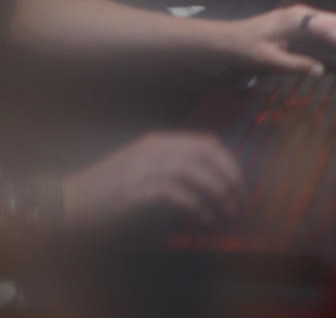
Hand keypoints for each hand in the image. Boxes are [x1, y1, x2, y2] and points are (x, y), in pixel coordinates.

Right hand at [62, 132, 243, 228]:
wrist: (68, 204)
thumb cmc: (109, 192)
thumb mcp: (145, 171)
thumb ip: (175, 171)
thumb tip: (215, 185)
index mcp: (158, 142)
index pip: (206, 142)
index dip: (229, 162)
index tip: (241, 183)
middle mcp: (152, 150)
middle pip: (205, 154)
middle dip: (229, 177)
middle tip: (240, 200)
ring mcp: (141, 168)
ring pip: (193, 170)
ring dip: (216, 192)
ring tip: (225, 212)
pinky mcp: (133, 191)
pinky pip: (174, 192)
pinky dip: (195, 205)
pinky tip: (203, 219)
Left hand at [228, 4, 335, 74]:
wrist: (229, 39)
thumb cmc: (247, 49)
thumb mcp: (268, 60)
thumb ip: (295, 65)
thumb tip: (321, 71)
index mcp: (297, 20)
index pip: (330, 30)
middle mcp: (304, 13)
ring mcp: (304, 14)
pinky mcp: (303, 20)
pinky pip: (330, 24)